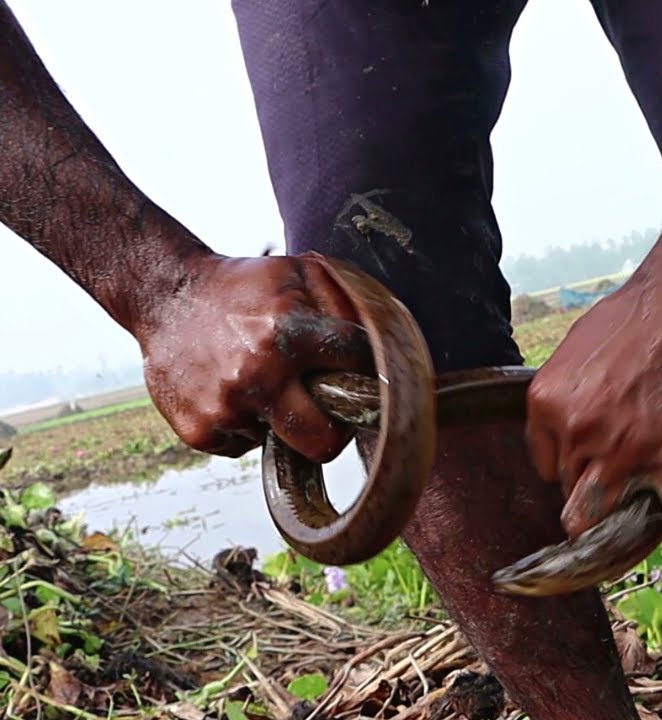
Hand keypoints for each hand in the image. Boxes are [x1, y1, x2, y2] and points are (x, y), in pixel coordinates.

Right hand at [136, 252, 374, 461]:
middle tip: (330, 410)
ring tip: (264, 380)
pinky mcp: (200, 432)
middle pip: (326, 442)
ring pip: (284, 443)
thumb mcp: (298, 274)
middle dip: (335, 431)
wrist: (167, 295)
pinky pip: (246, 446)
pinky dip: (247, 425)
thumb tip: (384, 348)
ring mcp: (226, 408)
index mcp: (288, 332)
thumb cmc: (244, 287)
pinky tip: (234, 389)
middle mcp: (257, 375)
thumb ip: (346, 305)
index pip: (356, 370)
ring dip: (282, 419)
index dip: (366, 373)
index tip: (362, 375)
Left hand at [524, 257, 661, 613]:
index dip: (577, 465)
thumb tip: (572, 420)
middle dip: (598, 496)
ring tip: (650, 513)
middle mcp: (582, 434)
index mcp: (549, 404)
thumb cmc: (646, 307)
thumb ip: (572, 392)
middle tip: (629, 476)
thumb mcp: (585, 344)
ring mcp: (632, 452)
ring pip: (615, 521)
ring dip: (628, 523)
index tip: (603, 452)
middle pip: (578, 499)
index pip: (550, 466)